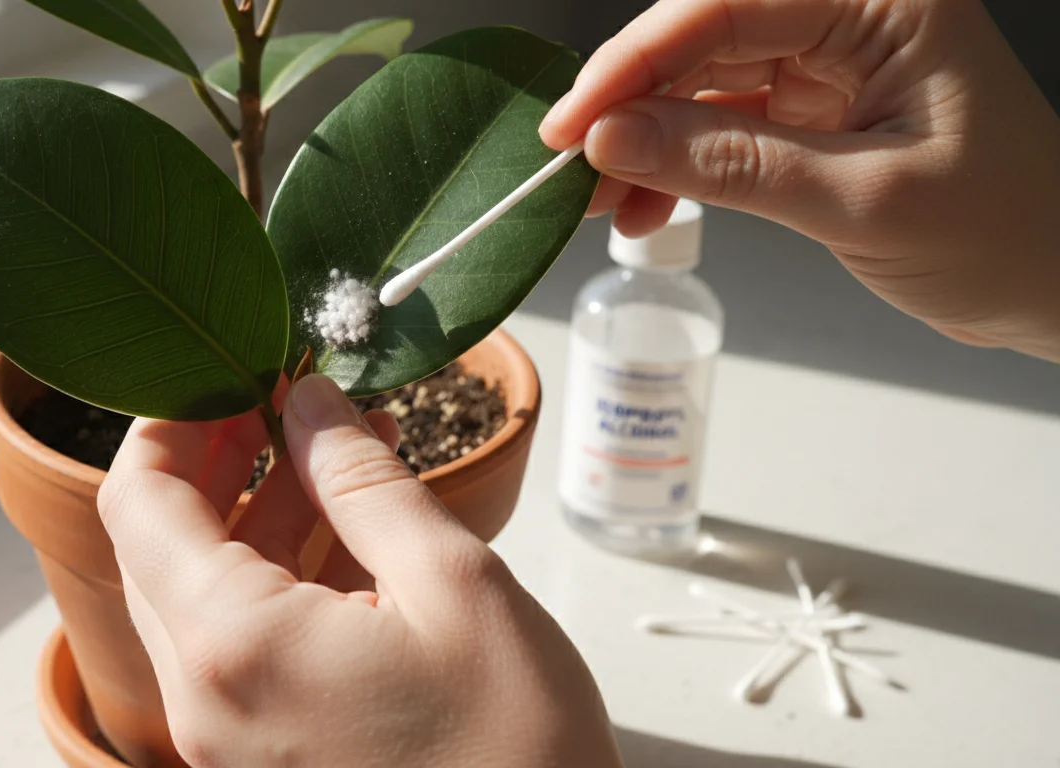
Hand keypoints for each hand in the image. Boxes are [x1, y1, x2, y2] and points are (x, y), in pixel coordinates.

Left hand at [98, 374, 621, 767]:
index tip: (228, 369)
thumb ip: (363, 481)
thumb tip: (310, 402)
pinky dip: (279, 576)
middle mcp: (205, 700)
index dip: (170, 420)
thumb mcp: (451, 581)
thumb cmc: (516, 749)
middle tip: (282, 394)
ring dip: (256, 512)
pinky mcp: (263, 755)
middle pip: (160, 547)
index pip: (138, 503)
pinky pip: (241, 644)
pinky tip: (350, 528)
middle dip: (215, 458)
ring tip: (338, 446)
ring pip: (202, 595)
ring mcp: (227, 738)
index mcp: (234, 647)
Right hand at [542, 0, 1059, 360]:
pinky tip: (641, 204)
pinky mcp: (810, 106)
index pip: (726, 7)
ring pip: (698, 81)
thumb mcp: (858, 200)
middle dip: (627, 103)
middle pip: (701, 37)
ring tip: (595, 201)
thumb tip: (614, 140)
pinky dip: (673, 163)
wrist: (1049, 282)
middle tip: (566, 167)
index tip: (572, 124)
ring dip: (640, 139)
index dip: (634, 61)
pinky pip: (717, 120)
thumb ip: (730, 165)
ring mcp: (826, 60)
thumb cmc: (1001, 231)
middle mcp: (849, 13)